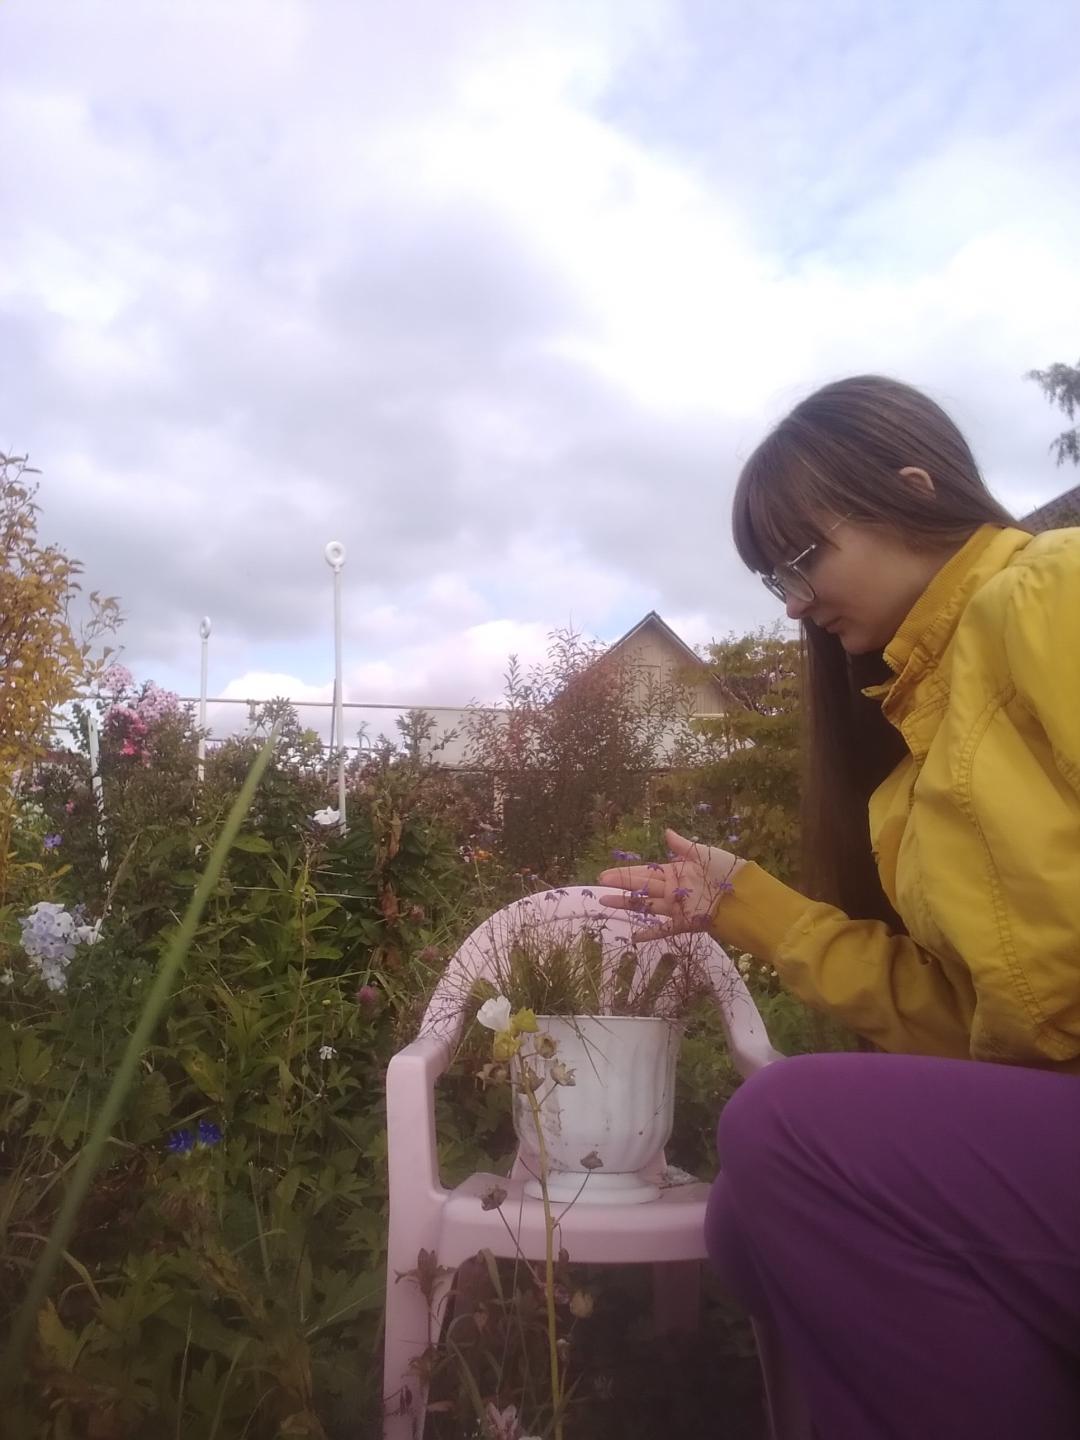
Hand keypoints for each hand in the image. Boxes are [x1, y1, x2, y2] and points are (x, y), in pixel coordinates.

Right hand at [596, 828, 745, 941]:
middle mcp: (673, 889)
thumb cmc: (727, 871)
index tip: (606, 873)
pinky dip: (650, 933)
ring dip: (627, 904)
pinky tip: (634, 936)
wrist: (747, 895)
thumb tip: (665, 832)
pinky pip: (665, 929)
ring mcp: (678, 907)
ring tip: (605, 903)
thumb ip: (683, 846)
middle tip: (599, 884)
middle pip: (641, 887)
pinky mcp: (685, 923)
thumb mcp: (705, 854)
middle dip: (620, 885)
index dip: (626, 872)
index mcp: (676, 871)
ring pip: (646, 905)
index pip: (645, 871)